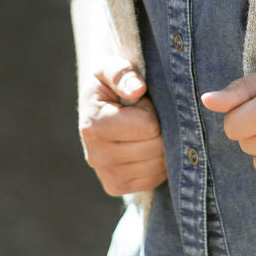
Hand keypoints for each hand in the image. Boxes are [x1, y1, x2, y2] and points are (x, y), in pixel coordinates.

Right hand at [78, 56, 167, 196]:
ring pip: (158, 165)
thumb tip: (137, 89)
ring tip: (144, 133)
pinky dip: (158, 164)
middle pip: (156, 148)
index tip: (139, 103)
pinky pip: (154, 179)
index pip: (148, 126)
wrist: (97, 107)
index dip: (151, 110)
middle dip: (160, 129)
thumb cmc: (109, 84)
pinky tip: (145, 148)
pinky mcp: (116, 187)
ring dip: (161, 146)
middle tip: (144, 118)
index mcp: (94, 126)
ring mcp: (106, 175)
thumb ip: (122, 73)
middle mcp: (96, 156)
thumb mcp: (110, 68)